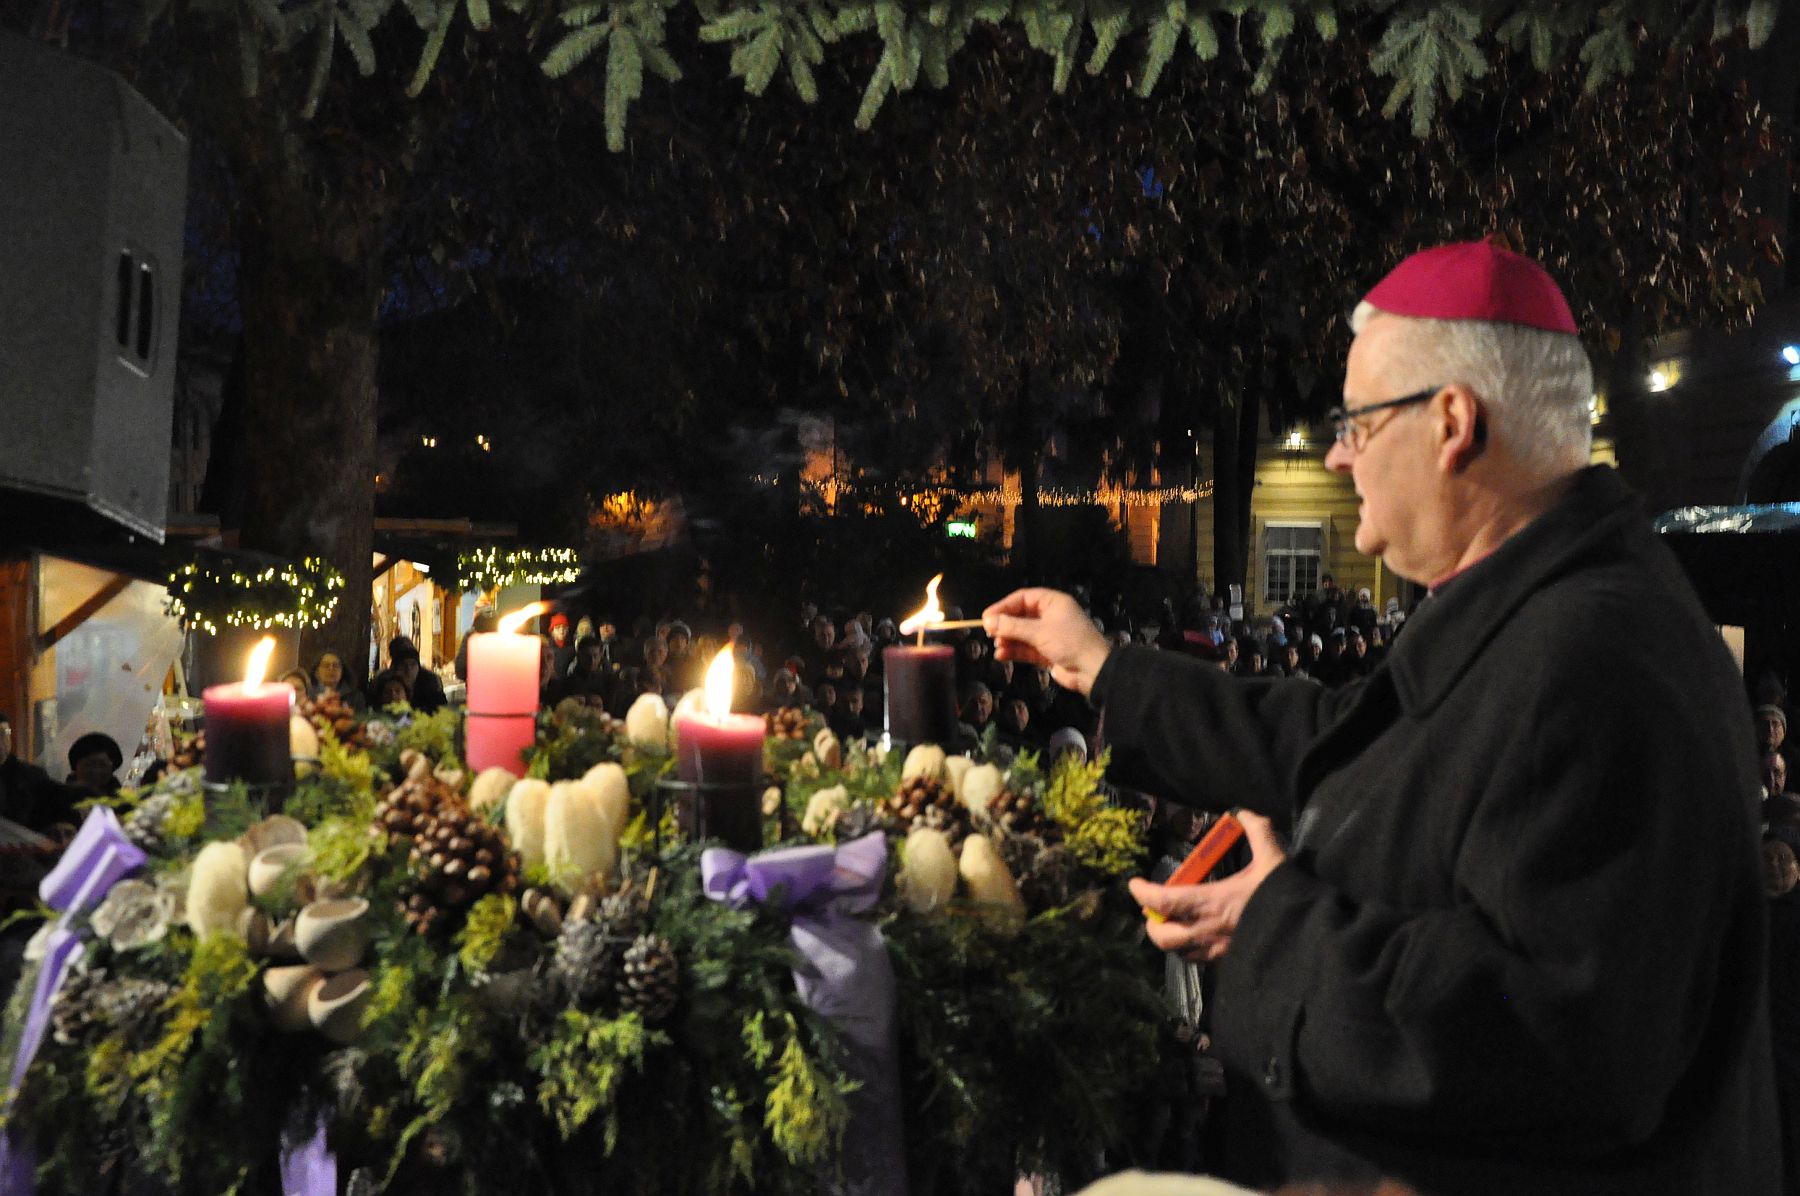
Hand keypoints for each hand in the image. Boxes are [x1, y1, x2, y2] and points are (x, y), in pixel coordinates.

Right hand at [982, 588, 1111, 696]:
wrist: (1093, 670)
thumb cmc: (1069, 642)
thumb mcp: (1039, 631)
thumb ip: (1012, 626)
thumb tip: (987, 621)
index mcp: (1053, 603)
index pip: (1023, 598)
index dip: (1004, 606)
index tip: (986, 617)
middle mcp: (1050, 616)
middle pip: (1021, 616)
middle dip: (1005, 625)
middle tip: (989, 633)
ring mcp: (1049, 635)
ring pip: (1022, 634)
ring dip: (1008, 639)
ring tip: (997, 646)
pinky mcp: (1047, 652)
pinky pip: (1026, 649)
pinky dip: (1014, 651)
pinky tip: (1001, 655)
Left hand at [1129, 811, 1284, 962]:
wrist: (1308, 937)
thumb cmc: (1285, 898)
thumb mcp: (1274, 859)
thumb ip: (1258, 831)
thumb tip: (1244, 813)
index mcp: (1211, 903)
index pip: (1163, 900)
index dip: (1142, 893)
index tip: (1134, 884)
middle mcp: (1207, 931)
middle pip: (1162, 937)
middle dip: (1152, 923)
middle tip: (1153, 909)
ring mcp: (1217, 951)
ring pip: (1178, 953)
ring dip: (1169, 939)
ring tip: (1173, 923)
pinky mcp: (1228, 963)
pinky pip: (1198, 961)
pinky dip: (1189, 950)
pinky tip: (1198, 937)